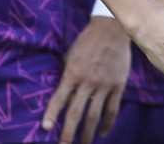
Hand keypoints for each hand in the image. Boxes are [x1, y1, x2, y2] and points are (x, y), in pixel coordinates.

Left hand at [44, 17, 129, 143]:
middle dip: (68, 132)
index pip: (59, 98)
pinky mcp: (118, 85)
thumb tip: (63, 98)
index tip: (46, 128)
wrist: (111, 30)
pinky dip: (108, 123)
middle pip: (76, 113)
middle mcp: (87, 81)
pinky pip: (112, 108)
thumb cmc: (87, 42)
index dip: (52, 114)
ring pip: (95, 115)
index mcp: (73, 73)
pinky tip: (103, 132)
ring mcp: (104, 84)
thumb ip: (67, 76)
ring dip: (88, 133)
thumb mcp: (71, 56)